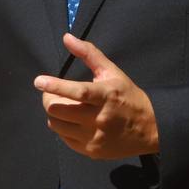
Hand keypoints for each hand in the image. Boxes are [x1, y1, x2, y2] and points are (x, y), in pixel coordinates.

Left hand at [35, 34, 159, 159]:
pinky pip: (64, 138)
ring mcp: (94, 137)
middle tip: (50, 93)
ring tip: (62, 106)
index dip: (56, 86)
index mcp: (107, 95)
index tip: (39, 81)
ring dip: (54, 114)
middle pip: (59, 110)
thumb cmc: (128, 96)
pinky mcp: (91, 151)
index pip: (78, 92)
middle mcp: (100, 118)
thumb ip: (89, 54)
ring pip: (57, 125)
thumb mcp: (112, 72)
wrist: (149, 128)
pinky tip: (71, 120)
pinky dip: (62, 127)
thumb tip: (67, 38)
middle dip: (49, 99)